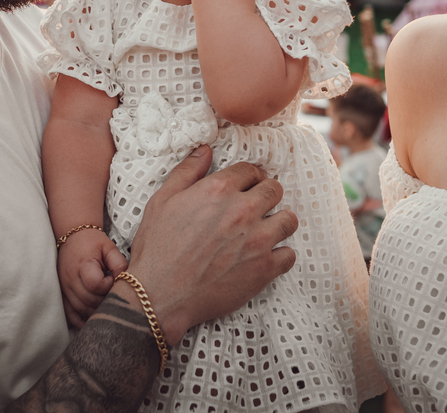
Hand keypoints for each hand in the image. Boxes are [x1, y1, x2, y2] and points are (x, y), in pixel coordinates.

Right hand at [57, 229, 127, 328]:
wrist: (73, 237)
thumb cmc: (92, 242)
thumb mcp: (109, 247)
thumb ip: (119, 263)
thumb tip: (126, 281)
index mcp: (83, 265)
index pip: (95, 284)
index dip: (107, 285)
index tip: (112, 279)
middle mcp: (71, 278)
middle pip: (88, 299)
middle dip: (104, 300)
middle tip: (112, 293)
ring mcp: (65, 287)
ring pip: (80, 307)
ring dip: (95, 310)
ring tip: (105, 303)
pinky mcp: (63, 293)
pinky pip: (69, 312)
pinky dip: (79, 320)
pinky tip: (90, 322)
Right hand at [125, 145, 297, 343]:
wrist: (158, 296)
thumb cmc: (156, 248)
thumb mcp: (162, 200)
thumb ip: (187, 171)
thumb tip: (205, 150)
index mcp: (218, 190)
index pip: (251, 171)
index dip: (248, 178)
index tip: (247, 187)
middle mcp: (242, 211)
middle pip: (275, 190)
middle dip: (266, 195)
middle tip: (257, 207)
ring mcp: (256, 240)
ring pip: (289, 220)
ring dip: (279, 222)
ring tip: (265, 230)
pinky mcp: (264, 269)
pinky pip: (289, 255)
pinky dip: (280, 256)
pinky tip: (265, 257)